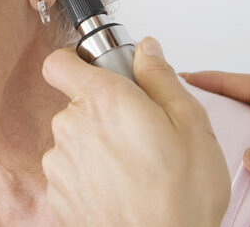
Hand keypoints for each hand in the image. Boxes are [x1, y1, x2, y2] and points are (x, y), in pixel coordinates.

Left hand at [41, 37, 230, 226]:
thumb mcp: (191, 124)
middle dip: (102, 110)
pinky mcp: (57, 195)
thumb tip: (147, 51)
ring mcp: (60, 164)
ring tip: (134, 167)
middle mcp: (72, 127)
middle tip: (139, 130)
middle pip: (75, 103)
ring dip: (95, 145)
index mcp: (104, 101)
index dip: (76, 62)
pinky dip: (88, 175)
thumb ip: (161, 78)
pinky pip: (69, 170)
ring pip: (73, 138)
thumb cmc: (181, 198)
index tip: (97, 71)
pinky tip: (120, 188)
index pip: (59, 63)